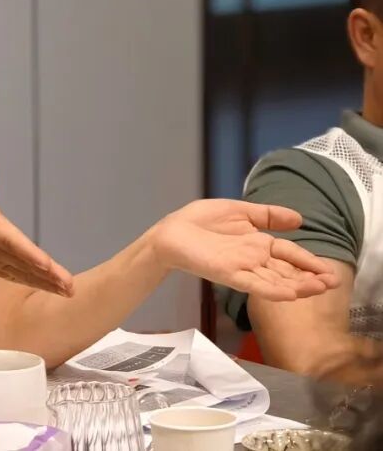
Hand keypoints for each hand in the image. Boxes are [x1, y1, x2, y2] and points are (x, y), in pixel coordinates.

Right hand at [0, 168, 73, 295]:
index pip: (10, 242)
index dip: (27, 252)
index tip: (45, 263)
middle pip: (24, 263)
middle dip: (46, 273)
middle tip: (68, 283)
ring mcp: (2, 265)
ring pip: (28, 275)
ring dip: (50, 283)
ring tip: (71, 289)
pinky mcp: (8, 272)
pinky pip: (27, 280)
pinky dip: (45, 286)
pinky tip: (63, 290)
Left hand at [151, 199, 342, 300]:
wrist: (171, 233)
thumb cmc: (200, 221)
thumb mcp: (239, 211)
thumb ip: (268, 215)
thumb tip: (300, 218)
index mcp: (258, 243)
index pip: (290, 254)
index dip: (309, 262)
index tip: (330, 271)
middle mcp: (254, 259)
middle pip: (288, 271)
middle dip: (310, 278)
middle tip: (333, 283)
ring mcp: (243, 269)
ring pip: (276, 281)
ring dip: (298, 286)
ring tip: (320, 288)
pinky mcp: (230, 275)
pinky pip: (255, 285)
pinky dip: (273, 290)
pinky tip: (291, 293)